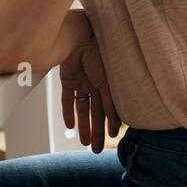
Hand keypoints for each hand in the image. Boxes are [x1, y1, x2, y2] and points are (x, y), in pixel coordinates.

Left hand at [60, 35, 121, 152]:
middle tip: (97, 149)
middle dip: (97, 131)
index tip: (112, 138)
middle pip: (97, 112)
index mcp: (111, 83)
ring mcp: (83, 82)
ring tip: (86, 143)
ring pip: (83, 109)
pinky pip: (67, 99)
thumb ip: (112, 104)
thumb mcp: (110, 83)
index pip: (112, 108)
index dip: (111, 123)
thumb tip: (118, 126)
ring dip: (84, 126)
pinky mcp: (68, 79)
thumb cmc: (100, 54)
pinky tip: (70, 127)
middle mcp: (97, 83)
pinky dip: (68, 113)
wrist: (79, 37)